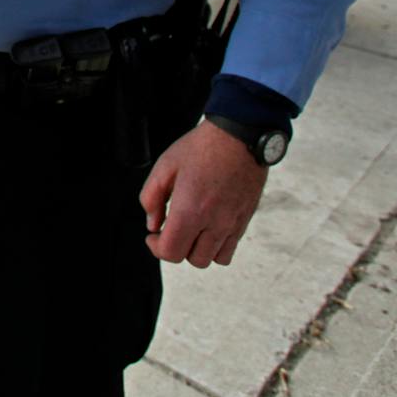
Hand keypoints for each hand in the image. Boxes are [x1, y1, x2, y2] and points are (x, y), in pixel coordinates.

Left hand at [138, 121, 267, 267]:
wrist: (240, 137)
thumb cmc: (201, 148)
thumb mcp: (164, 166)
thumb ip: (151, 198)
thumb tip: (153, 224)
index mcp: (190, 210)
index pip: (171, 252)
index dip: (156, 247)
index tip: (153, 235)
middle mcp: (214, 222)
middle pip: (192, 259)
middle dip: (176, 248)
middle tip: (170, 229)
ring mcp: (232, 224)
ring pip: (212, 258)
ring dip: (197, 249)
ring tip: (191, 229)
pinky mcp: (244, 220)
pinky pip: (229, 250)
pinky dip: (216, 247)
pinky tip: (208, 228)